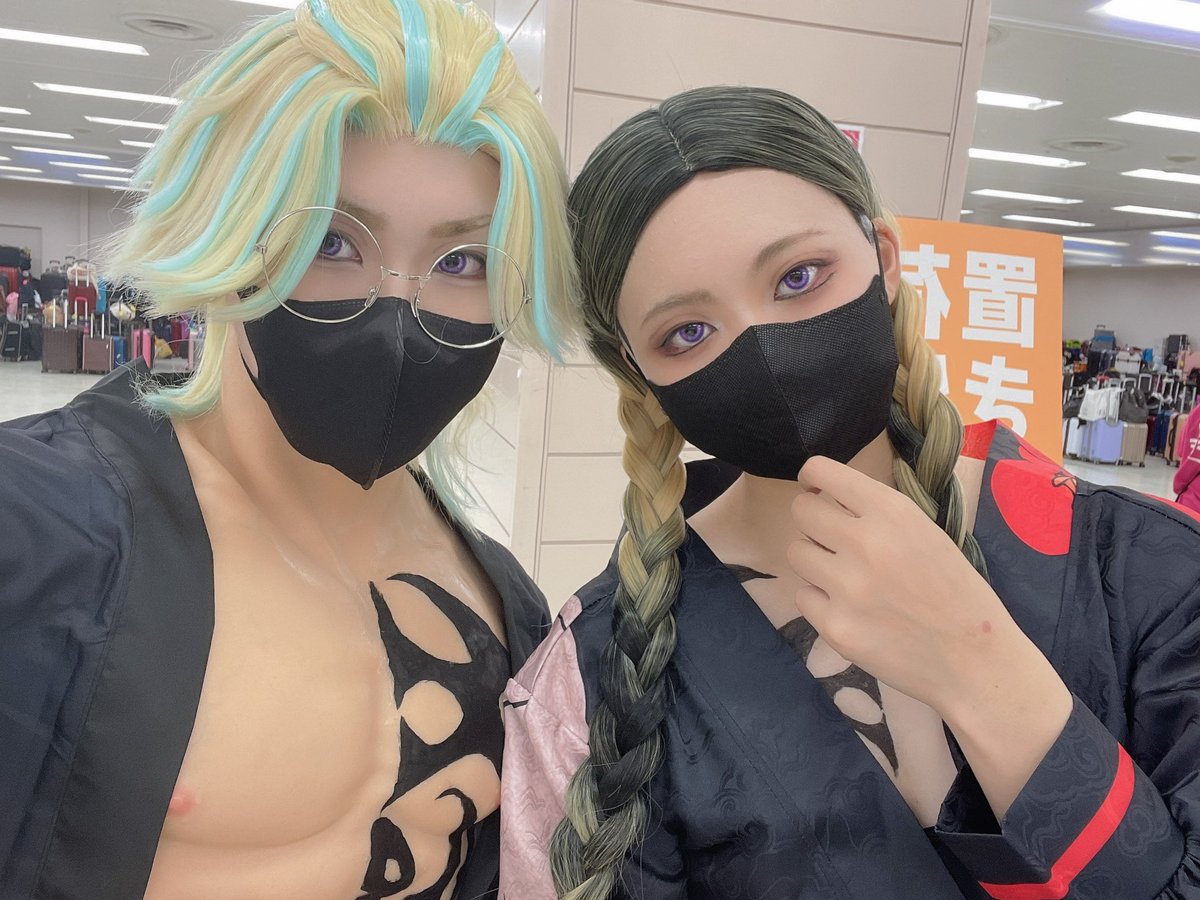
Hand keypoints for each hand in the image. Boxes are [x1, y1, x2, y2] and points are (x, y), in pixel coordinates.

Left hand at [786, 456, 1038, 717]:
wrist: (974, 661)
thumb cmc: (955, 593)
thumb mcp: (925, 533)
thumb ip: (877, 514)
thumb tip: (827, 498)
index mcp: (892, 512)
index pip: (820, 471)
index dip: (812, 479)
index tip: (816, 490)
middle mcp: (864, 543)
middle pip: (801, 511)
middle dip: (813, 521)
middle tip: (832, 539)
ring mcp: (845, 588)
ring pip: (796, 553)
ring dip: (815, 561)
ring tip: (846, 578)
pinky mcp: (834, 627)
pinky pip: (803, 596)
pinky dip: (820, 601)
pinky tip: (852, 610)